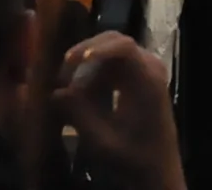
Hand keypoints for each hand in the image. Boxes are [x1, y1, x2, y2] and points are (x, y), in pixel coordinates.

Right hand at [55, 33, 184, 189]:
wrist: (158, 169)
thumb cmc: (132, 156)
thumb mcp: (101, 140)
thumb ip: (78, 113)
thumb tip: (54, 91)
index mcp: (147, 80)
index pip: (124, 47)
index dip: (96, 47)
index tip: (71, 61)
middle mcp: (151, 67)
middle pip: (116, 43)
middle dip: (85, 54)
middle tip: (61, 75)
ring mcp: (147, 70)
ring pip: (112, 53)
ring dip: (88, 68)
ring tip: (67, 90)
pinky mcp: (140, 77)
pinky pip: (114, 65)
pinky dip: (95, 75)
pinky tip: (81, 95)